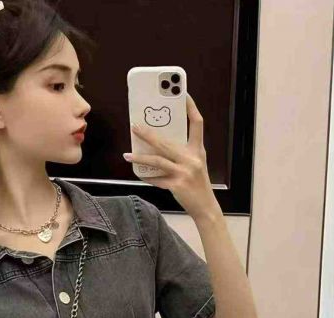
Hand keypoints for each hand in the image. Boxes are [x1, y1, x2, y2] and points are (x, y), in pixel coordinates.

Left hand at [124, 92, 218, 220]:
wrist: (205, 207)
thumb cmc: (198, 184)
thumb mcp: (196, 164)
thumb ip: (182, 153)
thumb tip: (159, 143)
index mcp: (198, 150)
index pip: (197, 123)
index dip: (190, 108)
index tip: (183, 95)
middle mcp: (192, 159)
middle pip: (166, 142)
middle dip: (148, 134)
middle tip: (134, 127)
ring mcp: (184, 172)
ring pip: (158, 160)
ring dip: (140, 157)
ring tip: (127, 155)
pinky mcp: (177, 185)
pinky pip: (156, 179)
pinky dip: (146, 176)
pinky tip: (138, 173)